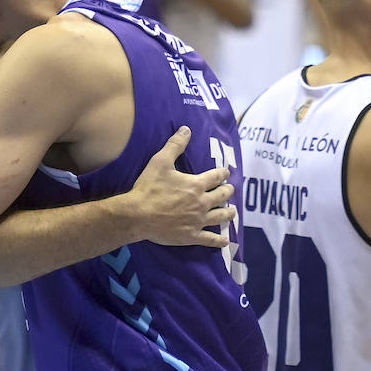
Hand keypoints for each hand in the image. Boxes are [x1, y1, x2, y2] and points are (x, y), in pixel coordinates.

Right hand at [124, 127, 235, 246]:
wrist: (138, 214)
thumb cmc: (149, 188)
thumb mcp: (160, 162)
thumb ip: (175, 145)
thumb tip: (186, 129)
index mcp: (196, 185)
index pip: (216, 177)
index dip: (223, 173)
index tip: (226, 172)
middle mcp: (202, 203)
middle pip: (222, 196)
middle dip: (228, 191)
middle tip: (230, 190)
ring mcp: (198, 221)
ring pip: (221, 217)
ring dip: (228, 213)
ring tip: (232, 212)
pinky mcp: (191, 236)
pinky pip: (210, 239)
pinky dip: (219, 240)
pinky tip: (225, 241)